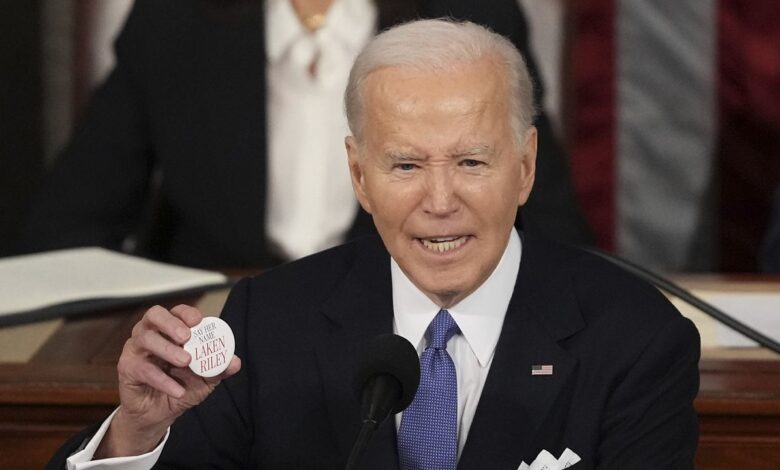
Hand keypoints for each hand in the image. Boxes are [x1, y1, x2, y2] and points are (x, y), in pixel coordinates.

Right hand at [96, 304, 240, 457]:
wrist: (160, 414)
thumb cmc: (181, 386)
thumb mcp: (205, 379)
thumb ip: (219, 368)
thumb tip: (235, 362)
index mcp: (170, 330)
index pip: (176, 311)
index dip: (186, 313)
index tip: (198, 321)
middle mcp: (150, 333)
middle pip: (154, 315)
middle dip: (170, 323)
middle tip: (186, 336)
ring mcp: (136, 349)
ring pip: (145, 339)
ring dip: (167, 349)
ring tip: (186, 361)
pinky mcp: (127, 368)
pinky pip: (142, 369)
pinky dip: (162, 379)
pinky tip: (177, 390)